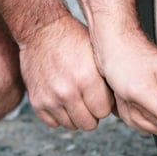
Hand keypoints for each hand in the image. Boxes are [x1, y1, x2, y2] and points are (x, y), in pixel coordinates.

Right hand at [19, 14, 112, 130]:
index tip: (101, 95)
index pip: (104, 112)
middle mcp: (68, 91)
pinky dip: (59, 115)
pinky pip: (53, 123)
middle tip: (89, 98)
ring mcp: (51, 98)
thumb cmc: (73, 39)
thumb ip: (107, 80)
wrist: (42, 30)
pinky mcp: (36, 101)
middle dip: (92, 112)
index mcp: (87, 79)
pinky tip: (62, 100)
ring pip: (72, 125)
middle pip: (89, 123)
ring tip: (76, 97)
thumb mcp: (97, 55)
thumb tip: (120, 102)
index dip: (104, 103)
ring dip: (75, 114)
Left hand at [92, 28, 156, 136]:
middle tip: (132, 94)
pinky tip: (123, 93)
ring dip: (131, 108)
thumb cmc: (125, 58)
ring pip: (147, 120)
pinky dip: (126, 106)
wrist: (108, 45)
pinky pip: (137, 114)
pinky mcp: (145, 95)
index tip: (145, 101)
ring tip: (127, 91)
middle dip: (141, 112)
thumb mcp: (145, 90)